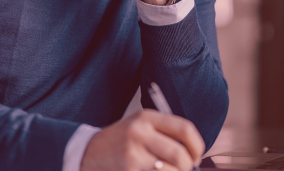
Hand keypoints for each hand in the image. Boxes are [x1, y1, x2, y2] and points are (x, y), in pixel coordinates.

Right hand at [80, 109, 204, 170]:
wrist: (86, 152)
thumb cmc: (120, 142)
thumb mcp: (140, 127)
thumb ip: (165, 134)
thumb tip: (193, 155)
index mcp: (146, 117)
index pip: (184, 129)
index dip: (197, 146)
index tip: (197, 156)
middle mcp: (139, 132)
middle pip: (180, 154)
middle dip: (187, 166)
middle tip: (185, 169)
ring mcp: (132, 153)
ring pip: (171, 170)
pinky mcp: (128, 170)